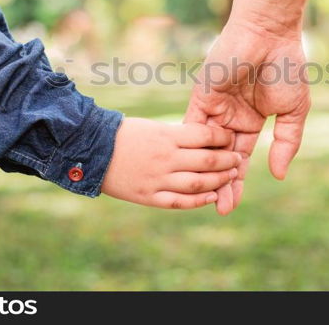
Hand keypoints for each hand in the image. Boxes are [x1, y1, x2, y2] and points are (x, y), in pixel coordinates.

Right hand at [101, 117, 241, 208]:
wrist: (91, 150)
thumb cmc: (122, 134)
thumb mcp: (152, 127)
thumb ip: (177, 135)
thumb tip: (205, 140)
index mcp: (166, 135)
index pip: (204, 135)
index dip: (222, 137)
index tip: (230, 137)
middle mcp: (165, 158)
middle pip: (207, 161)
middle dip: (227, 160)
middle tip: (238, 159)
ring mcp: (157, 179)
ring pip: (198, 184)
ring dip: (219, 181)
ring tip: (230, 176)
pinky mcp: (149, 197)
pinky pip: (179, 202)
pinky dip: (199, 201)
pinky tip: (212, 197)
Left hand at [185, 17, 310, 214]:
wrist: (269, 34)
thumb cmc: (285, 67)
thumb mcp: (293, 111)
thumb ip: (286, 142)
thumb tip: (279, 175)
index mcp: (251, 120)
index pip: (240, 158)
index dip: (237, 182)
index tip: (231, 206)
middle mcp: (230, 117)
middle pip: (220, 158)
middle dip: (221, 184)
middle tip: (220, 210)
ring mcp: (214, 107)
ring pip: (205, 148)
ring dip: (205, 171)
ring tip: (206, 197)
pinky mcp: (201, 96)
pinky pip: (192, 127)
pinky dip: (190, 147)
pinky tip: (189, 169)